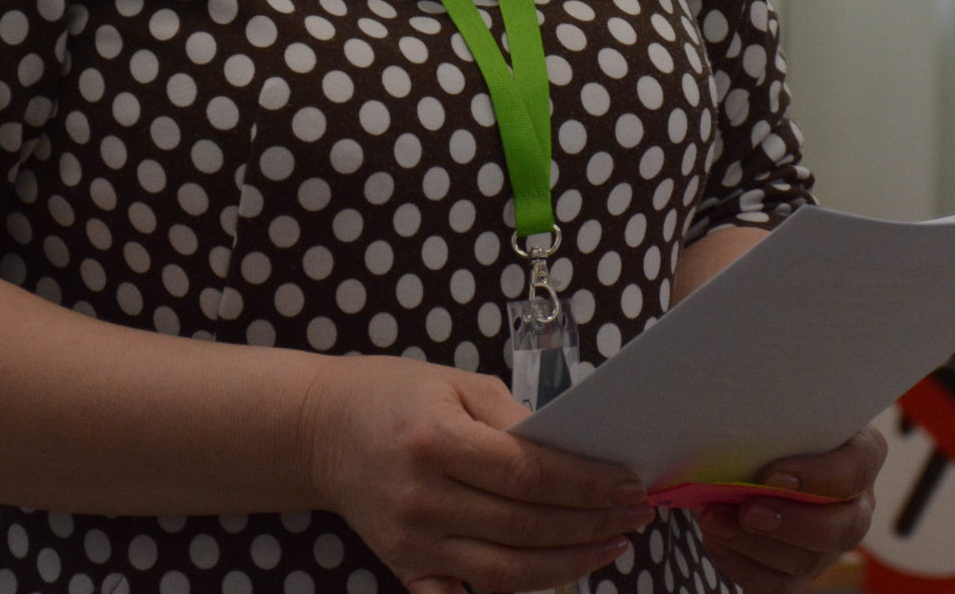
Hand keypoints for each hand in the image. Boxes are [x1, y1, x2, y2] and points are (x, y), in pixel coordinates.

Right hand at [298, 354, 657, 593]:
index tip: (629, 485)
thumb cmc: (393, 395)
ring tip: (610, 547)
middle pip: (527, 526)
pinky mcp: (404, 567)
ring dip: (569, 565)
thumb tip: (573, 450)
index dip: (587, 485)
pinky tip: (550, 582)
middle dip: (592, 523)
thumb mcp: (455, 382)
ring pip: (507, 572)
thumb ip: (513, 416)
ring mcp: (413, 542)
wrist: (319, 430)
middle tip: (636, 515)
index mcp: (437, 441)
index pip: (530, 475)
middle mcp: (424, 499)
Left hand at [697, 427, 885, 593]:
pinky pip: (778, 585)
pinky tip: (716, 541)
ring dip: (753, 546)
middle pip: (841, 529)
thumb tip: (726, 417)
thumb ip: (777, 414)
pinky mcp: (801, 569)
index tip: (771, 474)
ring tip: (714, 521)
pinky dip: (741, 566)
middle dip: (790, 525)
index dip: (817, 478)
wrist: (765, 446)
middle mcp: (856, 504)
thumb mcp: (787, 407)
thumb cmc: (779, 419)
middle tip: (747, 511)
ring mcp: (830, 543)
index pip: (855, 468)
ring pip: (805, 563)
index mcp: (862, 454)